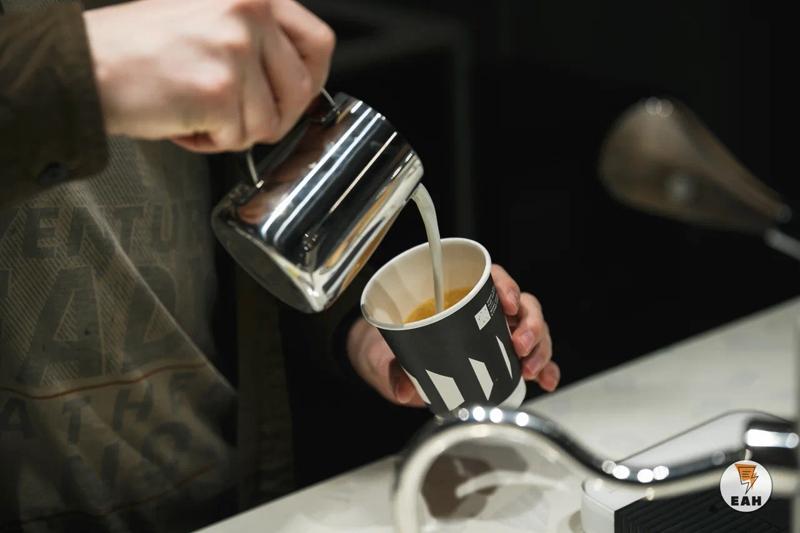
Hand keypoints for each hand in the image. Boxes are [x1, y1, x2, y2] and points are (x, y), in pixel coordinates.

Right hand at [84, 0, 333, 150]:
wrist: (86, 66)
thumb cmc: (138, 48)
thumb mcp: (208, 17)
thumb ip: (257, 38)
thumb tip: (299, 79)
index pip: (318, 42)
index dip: (310, 79)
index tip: (292, 97)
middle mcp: (249, 11)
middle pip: (302, 89)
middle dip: (273, 116)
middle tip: (238, 117)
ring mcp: (236, 49)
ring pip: (271, 121)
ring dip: (236, 131)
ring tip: (198, 113)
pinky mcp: (220, 89)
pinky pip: (241, 138)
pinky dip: (212, 143)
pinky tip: (184, 122)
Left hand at [346, 264, 559, 405]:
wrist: (406, 367)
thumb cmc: (405, 345)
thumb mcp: (396, 355)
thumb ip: (398, 369)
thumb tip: (403, 389)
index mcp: (464, 297)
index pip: (494, 278)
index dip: (506, 286)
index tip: (506, 302)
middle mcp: (489, 313)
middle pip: (524, 306)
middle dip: (530, 324)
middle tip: (518, 345)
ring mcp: (503, 336)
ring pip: (536, 332)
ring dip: (540, 349)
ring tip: (528, 369)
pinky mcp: (509, 360)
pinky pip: (536, 360)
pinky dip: (546, 369)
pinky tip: (545, 381)